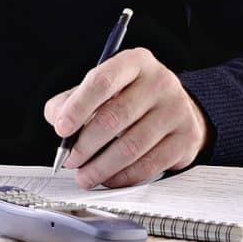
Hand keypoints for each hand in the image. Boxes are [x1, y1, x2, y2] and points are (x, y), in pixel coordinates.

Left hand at [44, 48, 211, 188]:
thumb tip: (57, 118)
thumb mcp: (103, 89)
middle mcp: (160, 81)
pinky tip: (109, 179)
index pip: (103, 81)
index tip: (62, 129)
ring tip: (84, 176)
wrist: (176, 108)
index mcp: (135, 61)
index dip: (78, 107)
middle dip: (86, 144)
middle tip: (70, 160)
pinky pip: (149, 165)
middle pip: (115, 117)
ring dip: (101, 167)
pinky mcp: (186, 139)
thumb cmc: (131, 98)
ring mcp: (176, 109)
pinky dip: (123, 177)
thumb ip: (73, 99)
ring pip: (131, 146)